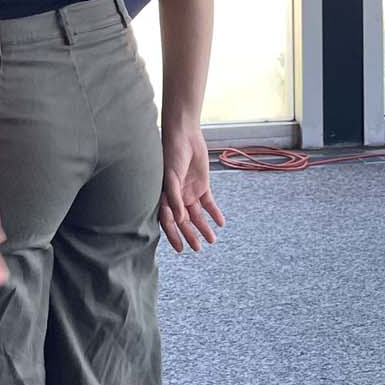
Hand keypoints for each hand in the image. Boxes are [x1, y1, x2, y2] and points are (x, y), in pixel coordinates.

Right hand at [159, 121, 224, 253]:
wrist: (184, 136)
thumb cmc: (170, 154)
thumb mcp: (171, 177)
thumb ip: (174, 198)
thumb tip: (178, 220)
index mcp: (164, 196)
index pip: (168, 220)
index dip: (173, 235)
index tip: (180, 249)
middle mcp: (176, 197)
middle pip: (184, 221)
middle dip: (190, 235)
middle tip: (198, 248)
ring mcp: (189, 192)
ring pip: (197, 214)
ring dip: (204, 227)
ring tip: (212, 240)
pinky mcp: (202, 185)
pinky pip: (208, 203)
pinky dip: (214, 213)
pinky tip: (220, 222)